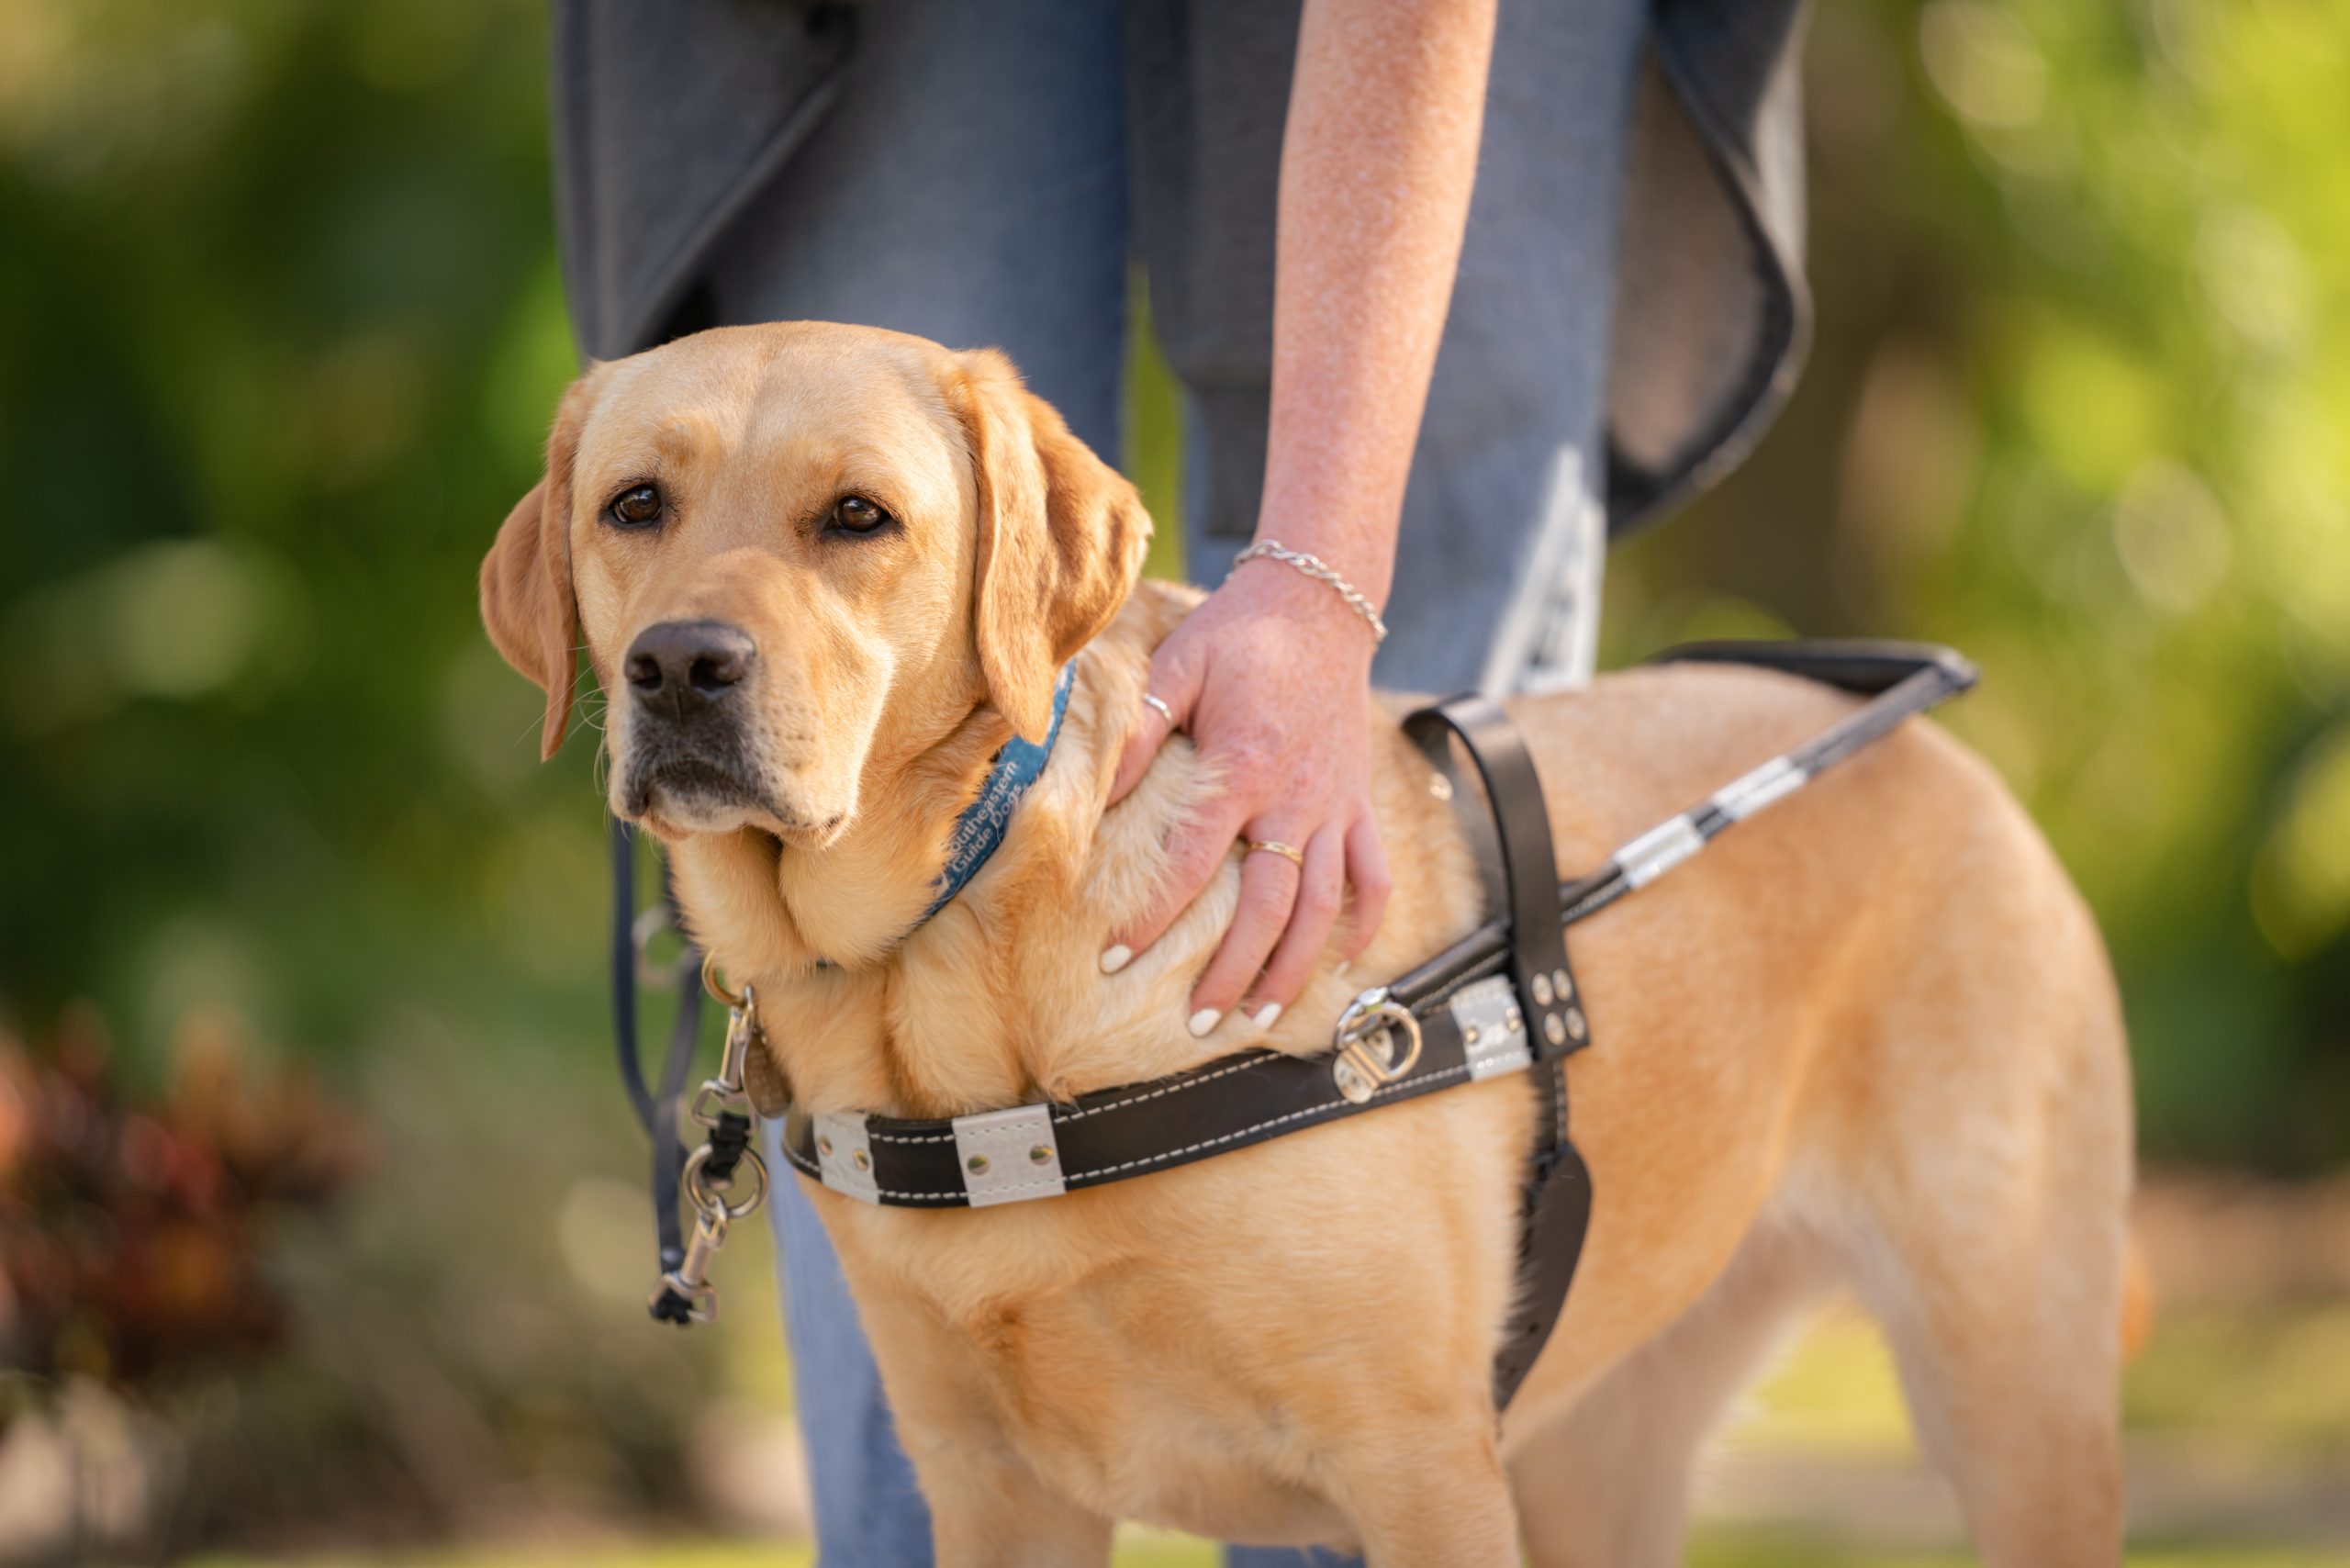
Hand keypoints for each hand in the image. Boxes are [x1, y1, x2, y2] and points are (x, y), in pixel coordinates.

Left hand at [1103, 559, 1392, 1033]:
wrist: (1318, 606)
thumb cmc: (1237, 636)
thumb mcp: (1177, 667)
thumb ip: (1138, 733)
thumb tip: (1091, 796)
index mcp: (1242, 769)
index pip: (1190, 862)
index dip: (1151, 915)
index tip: (1115, 958)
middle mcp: (1294, 799)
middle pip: (1267, 908)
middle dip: (1231, 972)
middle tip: (1196, 1024)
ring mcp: (1334, 806)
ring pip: (1322, 908)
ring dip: (1294, 969)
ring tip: (1262, 1019)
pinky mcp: (1359, 803)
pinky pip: (1373, 875)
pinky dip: (1363, 922)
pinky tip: (1342, 962)